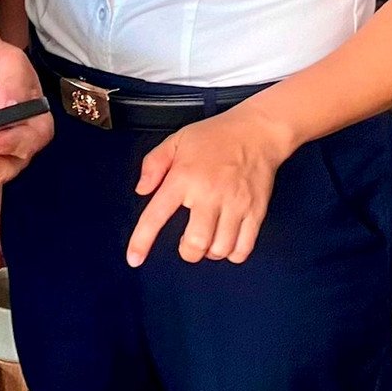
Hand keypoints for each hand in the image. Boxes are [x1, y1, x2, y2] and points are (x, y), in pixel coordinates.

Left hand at [126, 104, 296, 267]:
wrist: (257, 131)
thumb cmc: (214, 136)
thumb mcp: (176, 141)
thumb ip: (153, 165)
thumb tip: (142, 191)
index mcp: (183, 178)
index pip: (157, 215)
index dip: (142, 241)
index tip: (134, 259)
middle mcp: (209, 194)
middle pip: (195, 244)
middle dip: (188, 252)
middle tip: (188, 243)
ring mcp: (235, 204)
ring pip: (220, 249)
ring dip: (210, 253)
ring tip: (209, 240)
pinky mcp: (256, 211)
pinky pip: (244, 248)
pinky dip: (233, 254)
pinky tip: (228, 243)